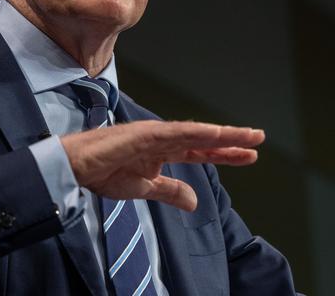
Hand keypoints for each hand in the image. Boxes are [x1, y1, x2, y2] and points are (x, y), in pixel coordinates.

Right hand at [60, 120, 264, 211]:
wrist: (77, 168)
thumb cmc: (103, 173)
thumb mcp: (144, 189)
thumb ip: (169, 191)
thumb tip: (195, 201)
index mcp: (161, 152)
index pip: (199, 152)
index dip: (224, 154)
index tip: (249, 156)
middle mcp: (161, 139)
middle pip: (202, 140)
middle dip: (231, 140)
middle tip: (258, 138)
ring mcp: (153, 134)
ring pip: (195, 133)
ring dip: (221, 134)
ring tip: (247, 136)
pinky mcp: (143, 134)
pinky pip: (175, 133)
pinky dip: (197, 133)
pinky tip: (216, 133)